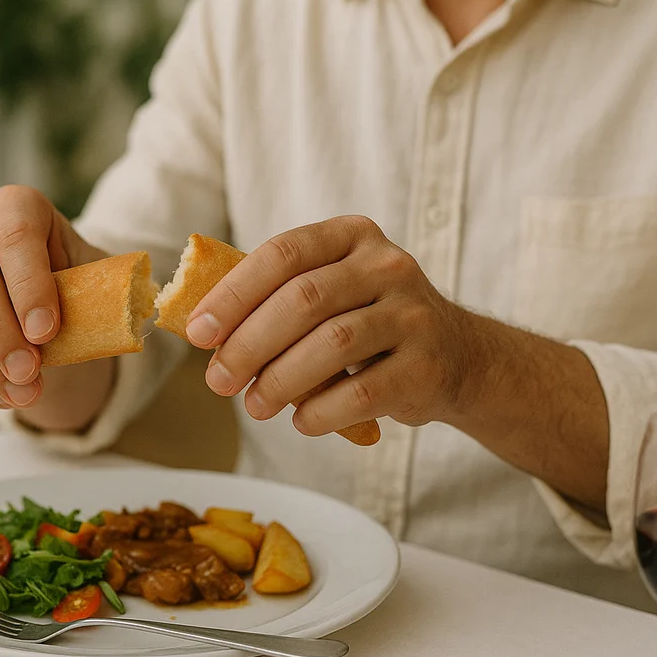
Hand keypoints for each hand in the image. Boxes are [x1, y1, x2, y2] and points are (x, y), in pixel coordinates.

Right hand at [0, 186, 105, 408]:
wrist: (48, 298)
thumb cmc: (76, 282)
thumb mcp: (97, 279)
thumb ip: (98, 293)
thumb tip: (114, 322)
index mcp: (18, 205)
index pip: (16, 237)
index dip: (29, 286)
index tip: (47, 332)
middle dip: (1, 334)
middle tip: (30, 374)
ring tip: (24, 394)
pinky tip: (2, 395)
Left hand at [186, 216, 482, 435]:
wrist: (458, 357)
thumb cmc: (369, 323)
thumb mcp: (332, 292)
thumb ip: (277, 300)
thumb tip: (205, 335)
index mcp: (352, 236)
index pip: (282, 254)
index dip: (233, 294)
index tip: (198, 332)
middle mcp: (388, 266)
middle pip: (303, 300)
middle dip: (249, 344)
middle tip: (219, 382)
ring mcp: (413, 315)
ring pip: (332, 344)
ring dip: (280, 380)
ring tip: (255, 406)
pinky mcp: (427, 366)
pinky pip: (361, 392)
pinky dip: (322, 411)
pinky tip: (302, 421)